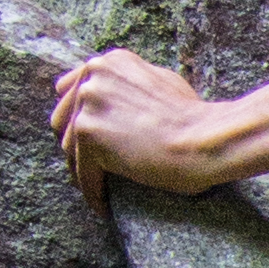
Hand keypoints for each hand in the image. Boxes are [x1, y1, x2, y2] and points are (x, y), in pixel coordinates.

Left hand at [55, 49, 227, 200]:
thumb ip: (130, 85)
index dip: (77, 117)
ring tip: (98, 189)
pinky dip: (92, 192)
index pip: (70, 90)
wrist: (205, 140)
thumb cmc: (194, 119)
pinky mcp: (89, 133)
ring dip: (82, 171)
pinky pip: (82, 171)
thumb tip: (114, 99)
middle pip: (62, 118)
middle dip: (74, 145)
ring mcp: (88, 103)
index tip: (88, 139)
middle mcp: (94, 75)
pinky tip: (103, 206)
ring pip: (68, 147)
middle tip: (91, 168)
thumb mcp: (161, 83)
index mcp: (109, 61)